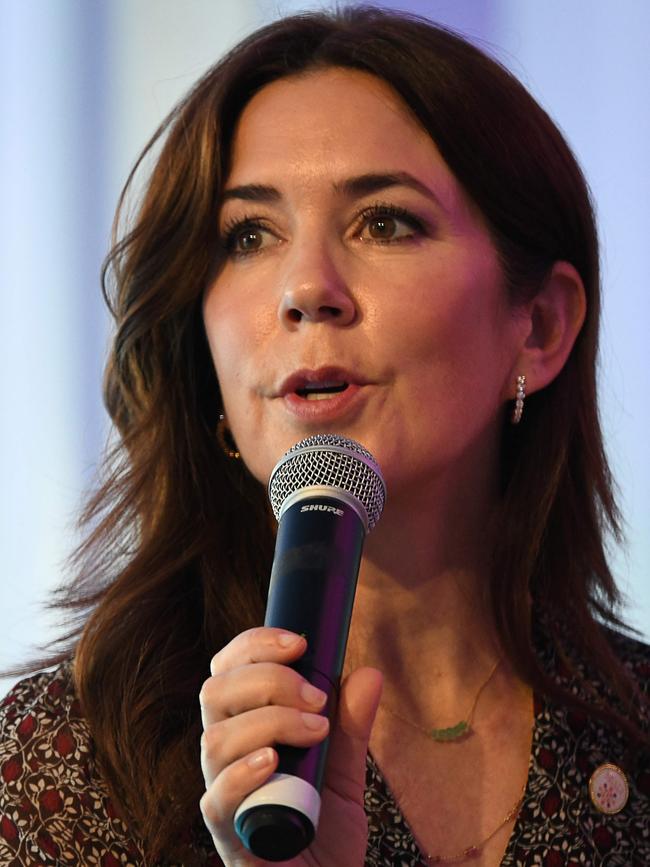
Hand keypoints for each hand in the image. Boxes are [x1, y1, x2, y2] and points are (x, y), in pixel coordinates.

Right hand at [199, 627, 381, 866]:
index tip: (299, 642)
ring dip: (269, 721)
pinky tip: (274, 761)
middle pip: (216, 692)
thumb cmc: (323, 832)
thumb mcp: (344, 772)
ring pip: (215, 738)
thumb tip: (368, 674)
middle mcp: (225, 754)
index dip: (254, 646)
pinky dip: (243, 772)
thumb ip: (351, 726)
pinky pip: (216, 797)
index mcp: (244, 727)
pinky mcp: (228, 834)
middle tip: (317, 698)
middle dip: (268, 679)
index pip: (229, 669)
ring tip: (315, 731)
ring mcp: (223, 793)